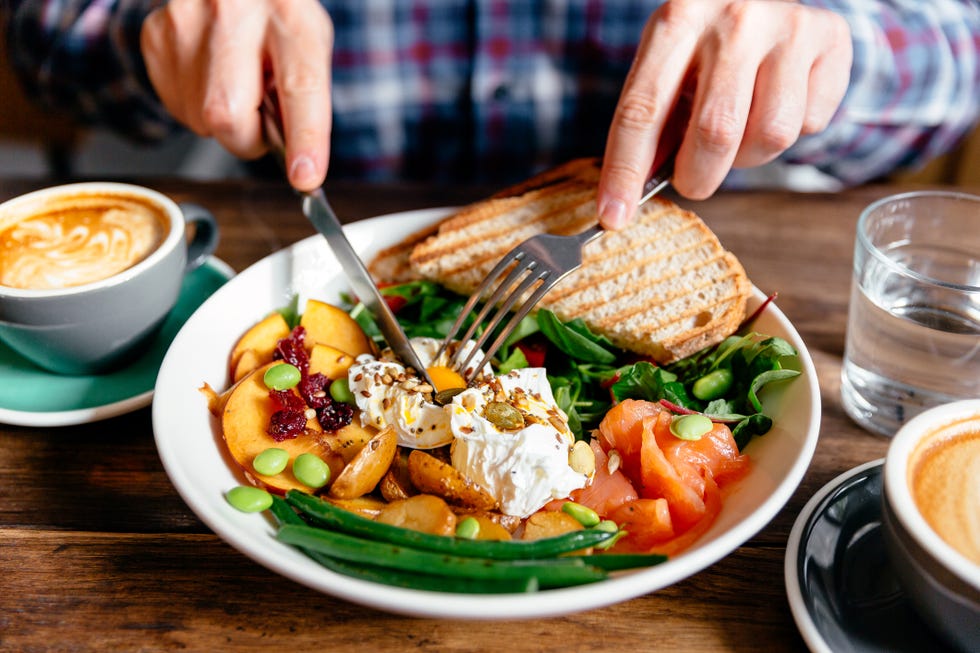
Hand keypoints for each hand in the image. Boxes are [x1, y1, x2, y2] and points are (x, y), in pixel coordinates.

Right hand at [140, 0, 332, 190]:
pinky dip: (198, 106)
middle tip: (259, 125)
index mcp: (287, 13)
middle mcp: (234, 10)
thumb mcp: (308, 42)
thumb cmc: (274, 15)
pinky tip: (209, 74)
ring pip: (201, 119)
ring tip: (235, 83)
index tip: (305, 177)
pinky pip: (178, 107)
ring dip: (223, 121)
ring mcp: (186, 20)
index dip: (304, 138)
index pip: (299, 87)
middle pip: (228, 115)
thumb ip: (304, 95)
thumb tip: (296, 157)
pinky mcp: (156, 35)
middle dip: (247, 140)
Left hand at [597, 0, 851, 227]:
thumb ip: (650, 122)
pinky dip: (793, 130)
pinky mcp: (829, 38)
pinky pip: (811, 123)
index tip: (614, 216)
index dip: (626, 171)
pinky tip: (777, 101)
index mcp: (677, 20)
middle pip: (716, 132)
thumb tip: (624, 197)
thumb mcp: (666, 62)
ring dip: (749, 158)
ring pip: (771, 135)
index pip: (643, 110)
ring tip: (740, 133)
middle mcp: (735, 19)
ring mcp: (788, 27)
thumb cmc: (706, 39)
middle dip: (698, 177)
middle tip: (692, 180)